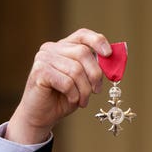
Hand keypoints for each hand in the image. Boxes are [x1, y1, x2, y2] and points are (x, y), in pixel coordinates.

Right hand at [6, 28, 111, 143]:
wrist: (41, 116)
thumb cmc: (63, 98)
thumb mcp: (83, 82)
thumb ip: (94, 69)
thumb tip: (111, 59)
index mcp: (63, 47)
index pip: (82, 35)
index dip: (98, 41)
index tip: (109, 54)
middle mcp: (51, 48)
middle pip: (83, 53)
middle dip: (95, 75)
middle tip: (96, 91)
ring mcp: (43, 58)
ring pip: (76, 70)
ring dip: (84, 90)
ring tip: (82, 101)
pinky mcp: (40, 72)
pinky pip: (66, 82)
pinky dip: (73, 95)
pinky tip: (71, 100)